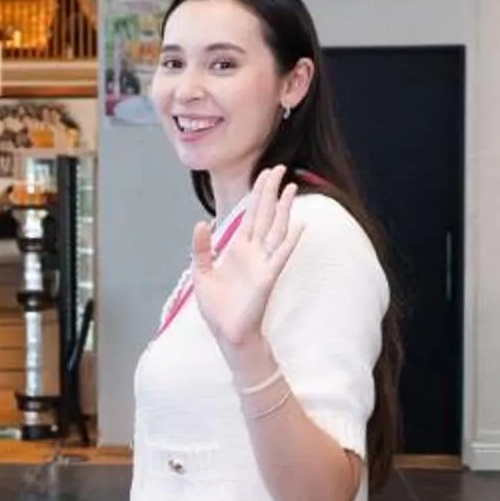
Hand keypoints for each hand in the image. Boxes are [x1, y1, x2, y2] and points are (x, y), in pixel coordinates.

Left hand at [188, 165, 303, 353]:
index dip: (257, 193)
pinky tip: (299, 226)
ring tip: (291, 188)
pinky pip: (280, 256)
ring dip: (284, 209)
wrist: (226, 332)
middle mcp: (254, 252)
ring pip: (276, 229)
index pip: (250, 214)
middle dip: (271, 191)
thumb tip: (201, 223)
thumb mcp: (201, 273)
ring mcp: (263, 264)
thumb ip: (201, 248)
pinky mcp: (267, 278)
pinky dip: (289, 242)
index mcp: (238, 248)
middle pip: (265, 215)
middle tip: (280, 167)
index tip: (265, 173)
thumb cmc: (218, 307)